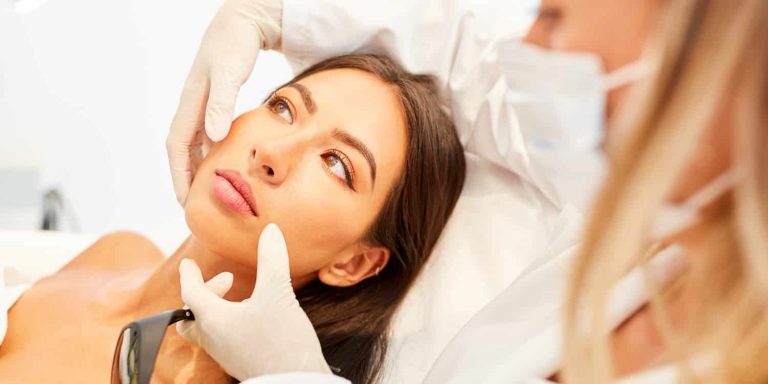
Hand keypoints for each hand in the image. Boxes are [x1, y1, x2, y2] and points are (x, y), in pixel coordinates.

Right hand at [167, 0, 281, 204]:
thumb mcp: (229, 73)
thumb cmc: (234, 45)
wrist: (242, 22)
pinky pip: (210, 135)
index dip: (179, 174)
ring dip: (199, 168)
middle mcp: (194, 107)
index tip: (184, 199)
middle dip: (185, 178)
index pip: (177, 146)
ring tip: (208, 193)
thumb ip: (222, 103)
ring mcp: (205, 105)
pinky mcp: (218, 102)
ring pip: (197, 144)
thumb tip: (214, 137)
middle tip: (194, 207)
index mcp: (192, 103)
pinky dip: (214, 153)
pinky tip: (226, 165)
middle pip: (184, 151)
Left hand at [177, 223, 331, 380]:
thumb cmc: (281, 340)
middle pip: (191, 317)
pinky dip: (231, 323)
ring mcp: (226, 354)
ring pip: (208, 329)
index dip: (189, 274)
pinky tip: (255, 318)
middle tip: (227, 280)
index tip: (188, 264)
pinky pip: (225, 340)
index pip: (190, 293)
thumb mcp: (278, 294)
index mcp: (214, 320)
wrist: (296, 383)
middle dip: (204, 294)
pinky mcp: (241, 362)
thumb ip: (272, 260)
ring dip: (218, 309)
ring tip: (243, 298)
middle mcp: (214, 339)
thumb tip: (271, 230)